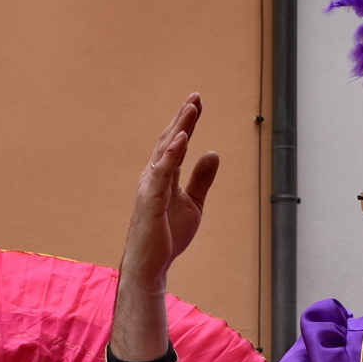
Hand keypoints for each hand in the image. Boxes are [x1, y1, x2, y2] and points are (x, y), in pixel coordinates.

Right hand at [123, 95, 220, 284]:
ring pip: (165, 151)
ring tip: (191, 108)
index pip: (177, 144)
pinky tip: (182, 138)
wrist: (152, 265)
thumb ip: (201, 179)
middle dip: (183, 118)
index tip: (197, 102)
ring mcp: (150, 186)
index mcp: (164, 176)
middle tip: (196, 96)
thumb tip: (213, 152)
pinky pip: (162, 173)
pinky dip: (171, 154)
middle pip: (169, 140)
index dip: (187, 123)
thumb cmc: (168, 235)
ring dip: (179, 129)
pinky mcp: (150, 200)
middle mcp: (154, 176)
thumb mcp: (193, 203)